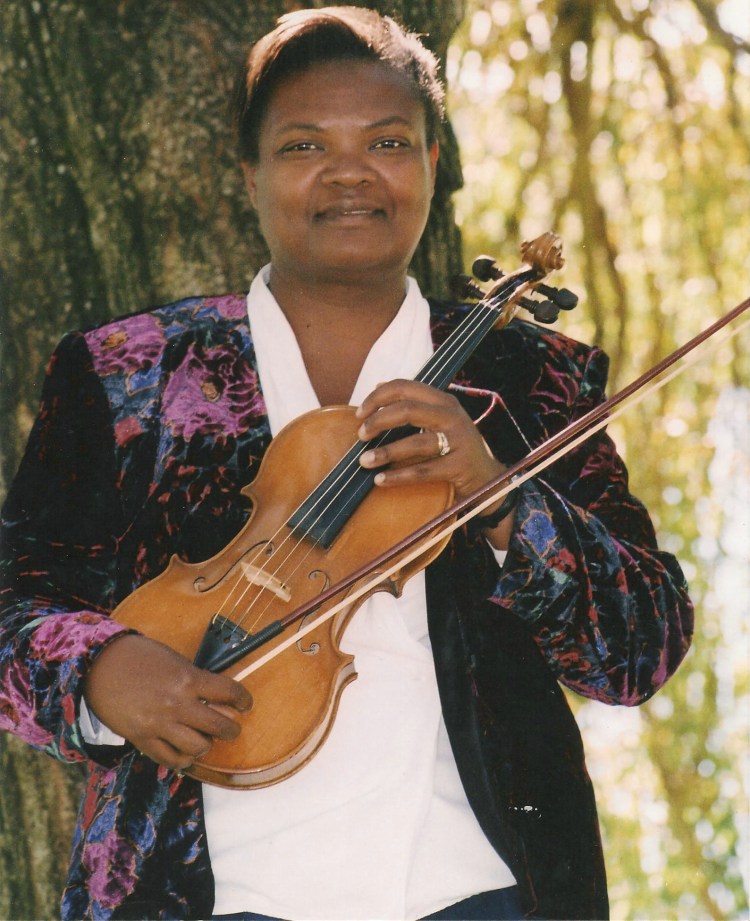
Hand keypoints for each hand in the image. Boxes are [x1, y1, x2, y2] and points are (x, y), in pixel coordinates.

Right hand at [83, 634, 252, 770]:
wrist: (100, 665)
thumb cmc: (138, 656)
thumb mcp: (173, 660)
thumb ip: (194, 678)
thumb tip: (214, 695)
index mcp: (189, 679)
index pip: (229, 692)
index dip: (243, 700)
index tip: (246, 704)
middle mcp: (178, 704)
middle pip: (219, 726)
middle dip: (231, 729)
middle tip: (231, 728)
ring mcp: (160, 724)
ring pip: (198, 747)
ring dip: (206, 745)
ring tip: (205, 740)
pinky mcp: (143, 739)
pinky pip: (170, 759)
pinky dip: (182, 760)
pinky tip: (185, 753)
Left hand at [355, 380, 513, 547]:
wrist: (487, 477)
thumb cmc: (454, 447)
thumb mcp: (438, 420)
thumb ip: (413, 404)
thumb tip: (379, 385)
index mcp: (443, 401)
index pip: (405, 387)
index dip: (378, 397)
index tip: (359, 413)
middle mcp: (452, 416)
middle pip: (408, 410)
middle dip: (378, 421)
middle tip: (361, 435)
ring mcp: (458, 441)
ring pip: (415, 443)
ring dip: (385, 452)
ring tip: (364, 461)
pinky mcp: (459, 466)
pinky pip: (422, 471)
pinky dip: (398, 476)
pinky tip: (380, 480)